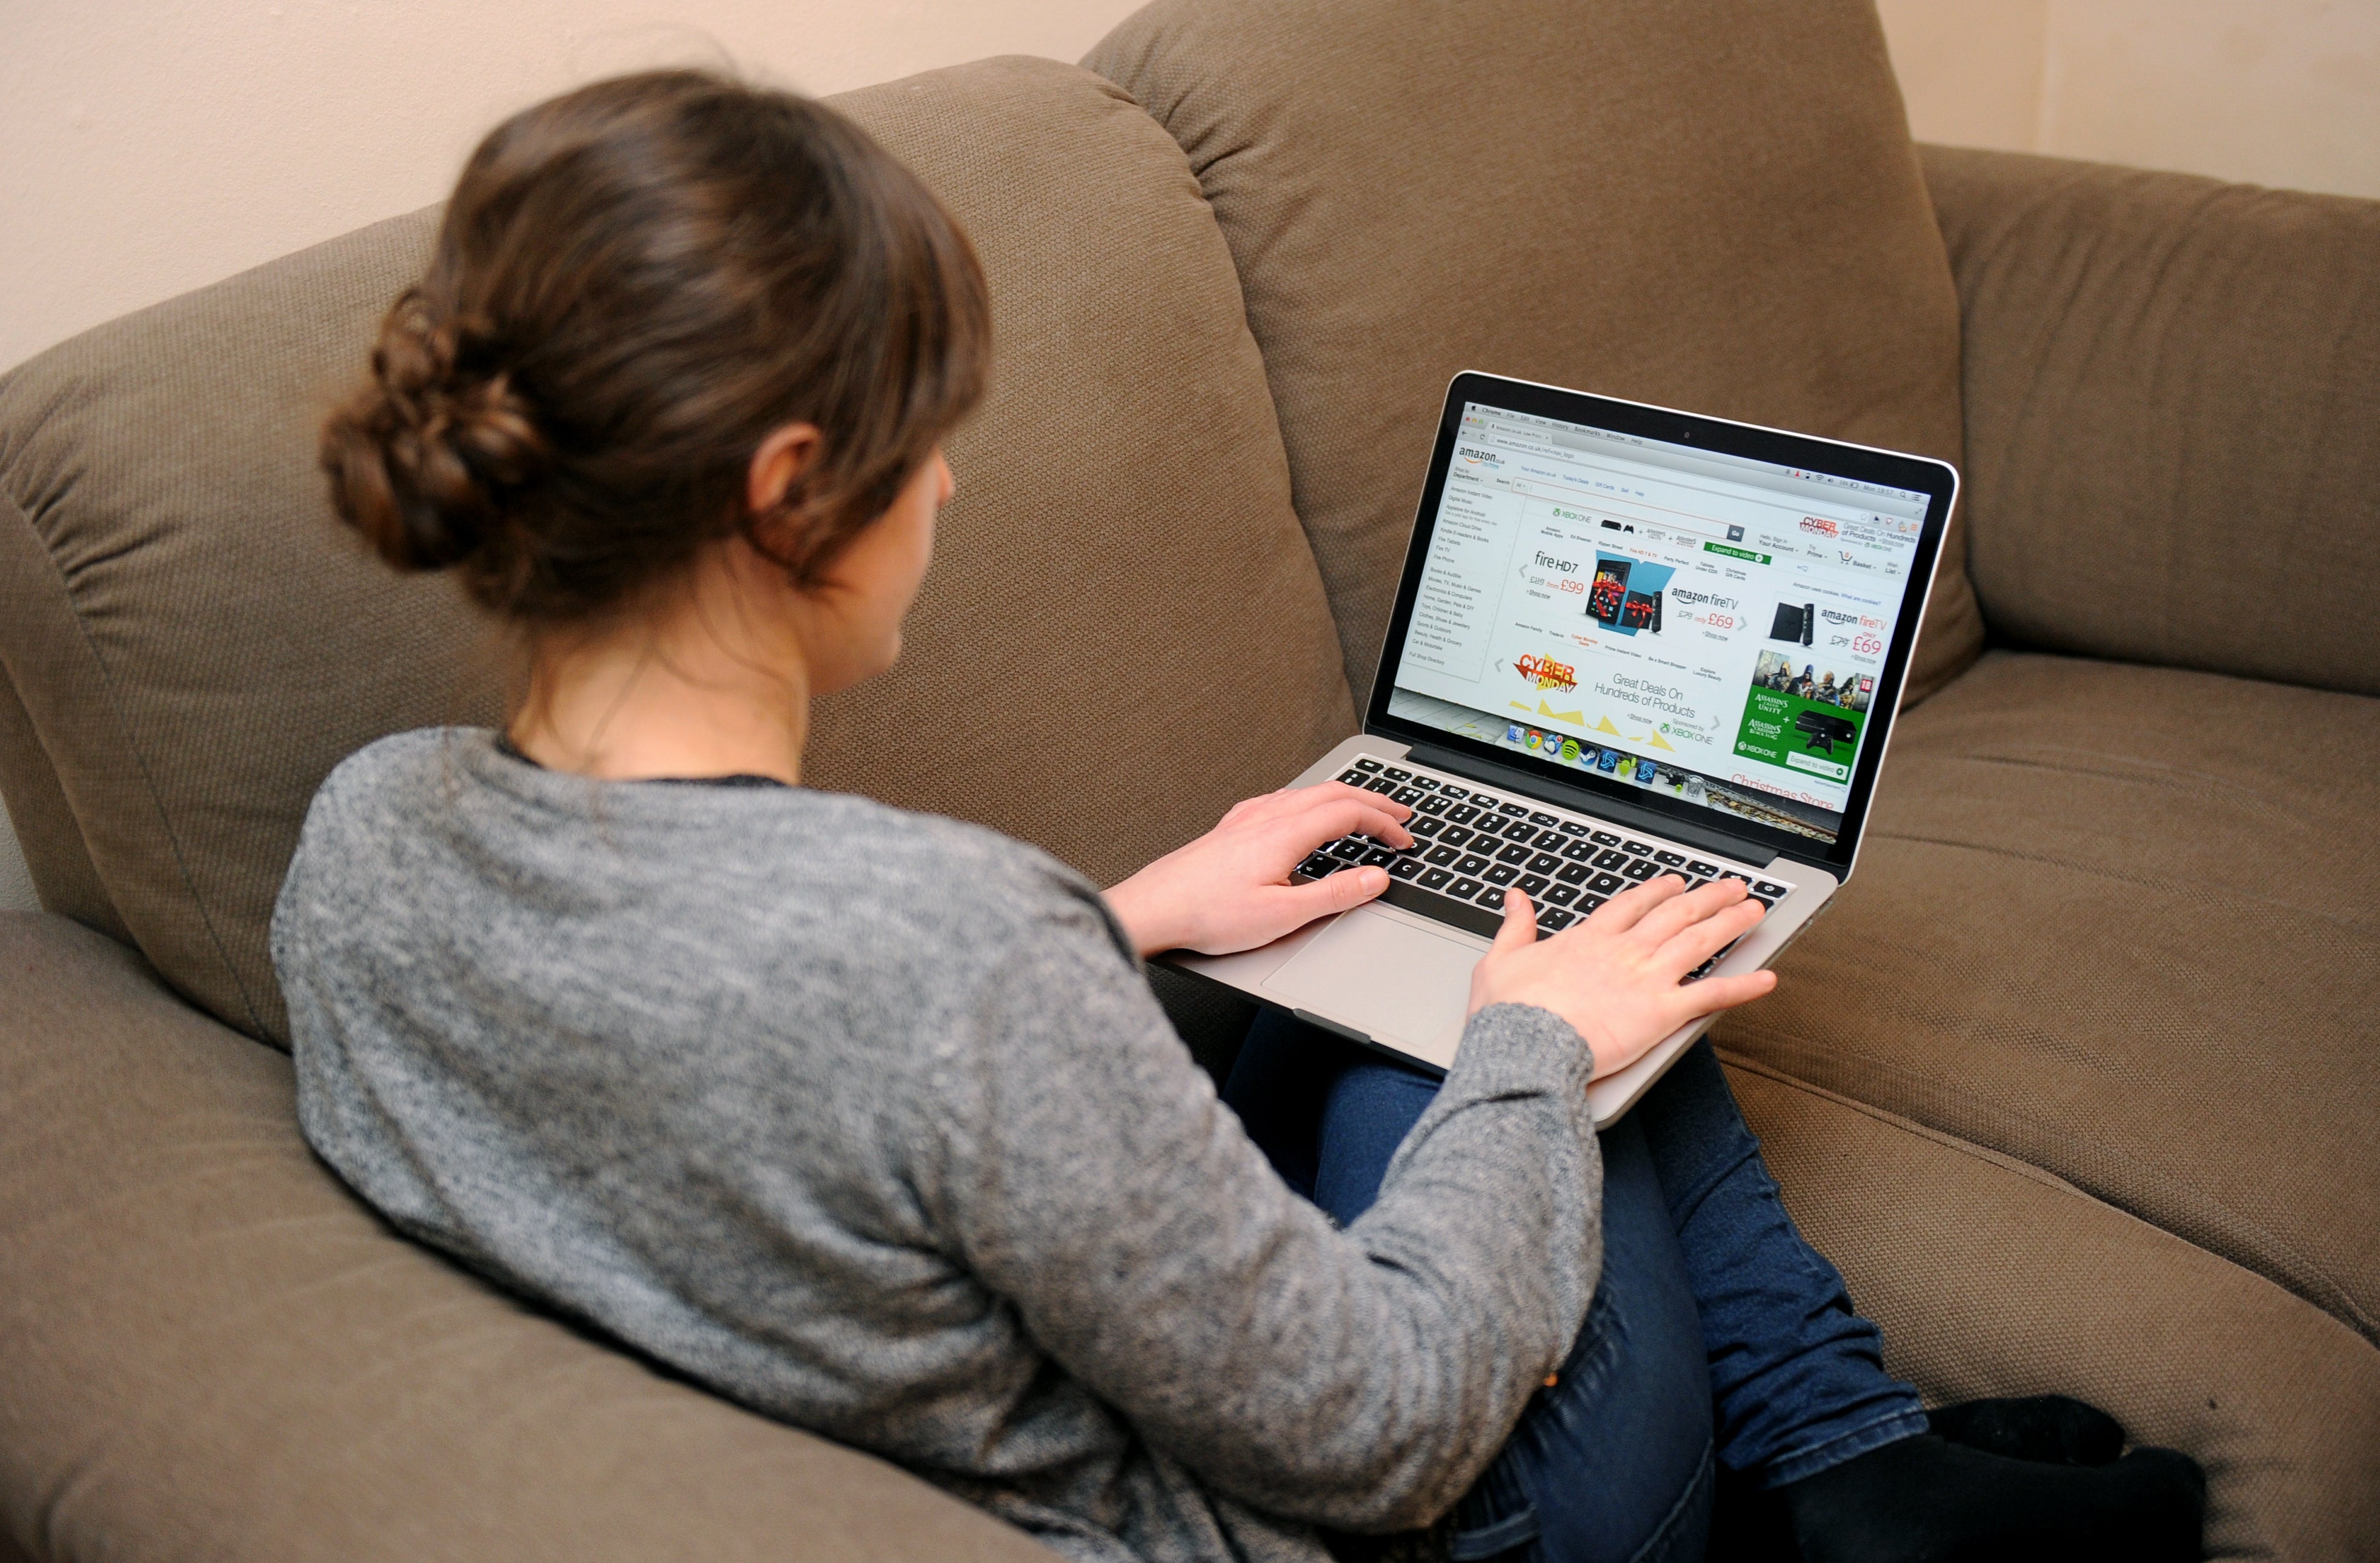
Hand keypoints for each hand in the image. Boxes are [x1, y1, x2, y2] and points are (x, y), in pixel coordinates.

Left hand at [1105, 782, 1414, 956]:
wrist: (1154, 909)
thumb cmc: (1207, 914)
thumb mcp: (1283, 915)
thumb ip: (1334, 894)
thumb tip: (1374, 878)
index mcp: (1285, 832)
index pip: (1350, 813)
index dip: (1384, 823)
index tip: (1404, 838)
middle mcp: (1266, 816)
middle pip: (1333, 793)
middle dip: (1373, 800)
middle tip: (1401, 813)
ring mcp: (1246, 818)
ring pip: (1307, 793)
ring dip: (1343, 798)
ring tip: (1363, 810)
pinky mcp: (1231, 827)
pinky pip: (1282, 800)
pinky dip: (1311, 802)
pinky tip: (1305, 814)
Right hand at [1468, 876, 1776, 1080]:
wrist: (1527, 1043)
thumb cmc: (1510, 1010)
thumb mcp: (1501, 959)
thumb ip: (1515, 927)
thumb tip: (1515, 898)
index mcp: (1589, 939)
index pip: (1632, 905)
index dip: (1658, 891)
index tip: (1676, 883)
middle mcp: (1625, 951)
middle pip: (1676, 915)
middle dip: (1708, 898)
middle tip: (1732, 887)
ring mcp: (1648, 978)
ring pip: (1700, 942)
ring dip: (1731, 924)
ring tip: (1755, 911)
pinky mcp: (1663, 1012)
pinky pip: (1712, 995)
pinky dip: (1743, 987)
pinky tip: (1768, 978)